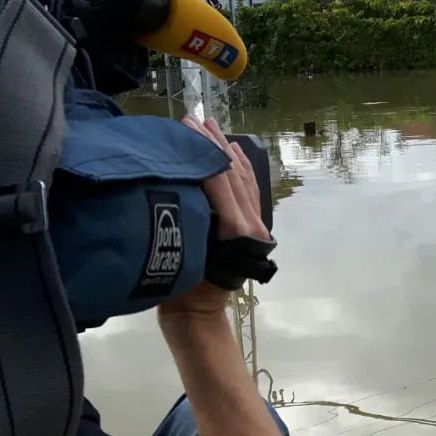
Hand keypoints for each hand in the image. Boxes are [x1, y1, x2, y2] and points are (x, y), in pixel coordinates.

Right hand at [158, 115, 269, 323]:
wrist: (196, 316)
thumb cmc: (180, 287)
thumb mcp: (180, 247)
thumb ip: (187, 212)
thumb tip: (180, 172)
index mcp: (237, 229)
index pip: (220, 180)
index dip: (202, 152)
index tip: (186, 127)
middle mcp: (252, 225)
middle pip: (233, 175)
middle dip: (213, 145)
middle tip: (194, 120)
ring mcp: (255, 227)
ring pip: (243, 180)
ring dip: (225, 151)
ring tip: (210, 127)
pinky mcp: (252, 229)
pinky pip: (249, 191)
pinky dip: (240, 168)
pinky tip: (231, 151)